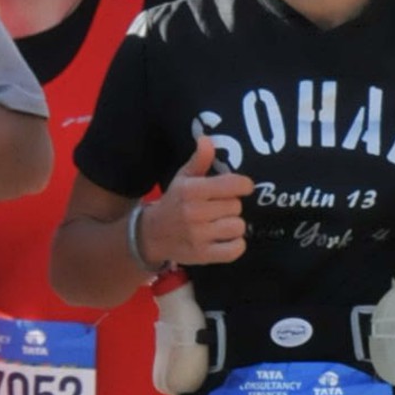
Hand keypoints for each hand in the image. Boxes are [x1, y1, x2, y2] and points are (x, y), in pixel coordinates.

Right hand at [139, 134, 254, 268]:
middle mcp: (194, 212)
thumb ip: (199, 160)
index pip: (232, 184)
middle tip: (220, 208)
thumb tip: (207, 139)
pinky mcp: (203, 255)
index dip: (243, 185)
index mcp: (192, 190)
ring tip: (221, 223)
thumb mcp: (183, 178)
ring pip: (238, 226)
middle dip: (231, 206)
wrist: (151, 235)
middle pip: (236, 206)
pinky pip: (236, 249)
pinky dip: (235, 245)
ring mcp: (199, 236)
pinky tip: (225, 239)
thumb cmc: (174, 202)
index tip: (242, 187)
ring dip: (233, 225)